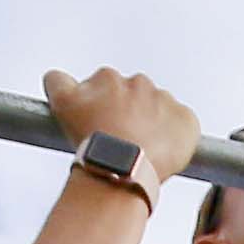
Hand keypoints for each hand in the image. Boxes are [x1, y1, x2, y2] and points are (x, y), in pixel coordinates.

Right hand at [40, 65, 198, 189]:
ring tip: (141, 151)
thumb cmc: (94, 141)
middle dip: (128, 116)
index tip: (101, 125)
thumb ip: (58, 82)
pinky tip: (162, 152)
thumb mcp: (62, 105)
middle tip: (121, 141)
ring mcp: (165, 101)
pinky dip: (176, 136)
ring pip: (159, 112)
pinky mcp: (187, 121)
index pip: (105, 89)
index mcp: (109, 78)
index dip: (101, 108)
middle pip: (134, 100)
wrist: (123, 168)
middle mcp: (139, 83)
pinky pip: (184, 125)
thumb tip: (56, 76)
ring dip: (152, 125)